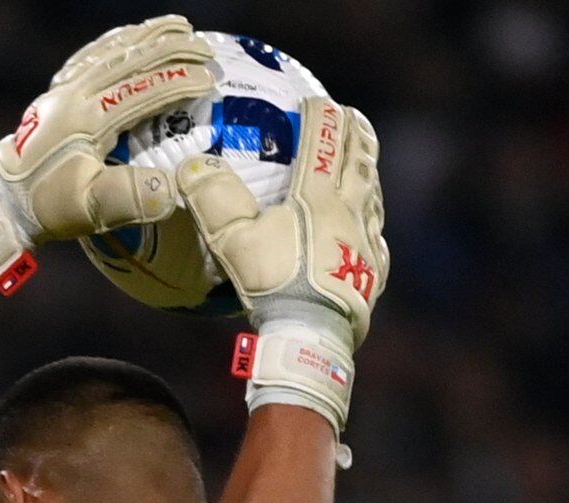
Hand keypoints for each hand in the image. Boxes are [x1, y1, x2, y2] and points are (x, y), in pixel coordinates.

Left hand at [0, 16, 216, 294]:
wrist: (6, 201)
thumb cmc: (52, 208)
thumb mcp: (90, 211)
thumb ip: (129, 198)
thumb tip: (171, 186)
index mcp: (89, 120)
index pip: (144, 90)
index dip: (180, 81)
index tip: (210, 80)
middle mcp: (76, 94)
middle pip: (132, 60)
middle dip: (173, 49)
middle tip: (207, 48)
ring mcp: (65, 88)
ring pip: (112, 49)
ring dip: (149, 35)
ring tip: (180, 26)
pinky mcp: (58, 90)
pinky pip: (91, 54)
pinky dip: (117, 40)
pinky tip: (133, 35)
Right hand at [180, 96, 387, 431]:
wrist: (313, 337)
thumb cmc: (274, 285)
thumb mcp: (234, 241)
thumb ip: (213, 199)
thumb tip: (191, 165)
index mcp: (318, 196)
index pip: (324, 142)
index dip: (321, 116)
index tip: (315, 99)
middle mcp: (350, 211)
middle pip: (359, 162)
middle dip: (356, 135)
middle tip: (353, 119)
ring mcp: (366, 243)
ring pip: (373, 197)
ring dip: (368, 175)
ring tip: (364, 165)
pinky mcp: (373, 274)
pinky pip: (376, 239)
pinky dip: (372, 223)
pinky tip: (369, 229)